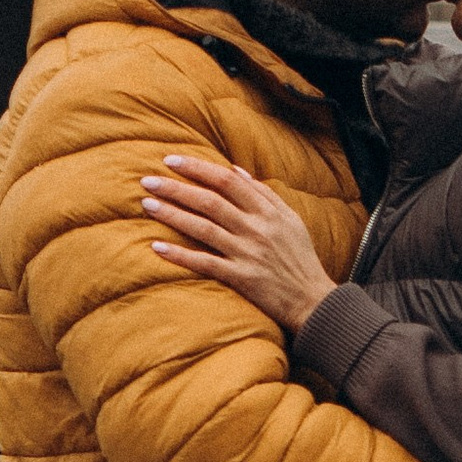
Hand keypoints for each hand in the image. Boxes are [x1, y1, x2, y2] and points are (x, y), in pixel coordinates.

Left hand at [141, 152, 333, 333]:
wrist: (313, 300)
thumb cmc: (300, 258)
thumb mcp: (290, 219)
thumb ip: (264, 194)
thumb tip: (235, 170)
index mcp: (268, 211)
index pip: (227, 180)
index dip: (197, 168)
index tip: (171, 161)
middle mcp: (256, 228)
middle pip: (210, 201)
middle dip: (176, 188)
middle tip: (148, 179)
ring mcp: (248, 253)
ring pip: (203, 228)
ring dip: (172, 215)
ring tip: (147, 204)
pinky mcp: (242, 278)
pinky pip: (206, 263)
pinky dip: (181, 255)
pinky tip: (158, 247)